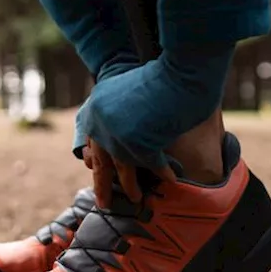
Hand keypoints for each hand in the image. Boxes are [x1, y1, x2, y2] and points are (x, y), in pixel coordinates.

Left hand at [73, 42, 233, 207]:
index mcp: (95, 109)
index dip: (97, 162)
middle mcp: (101, 124)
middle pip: (101, 162)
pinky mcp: (140, 143)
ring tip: (137, 198)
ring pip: (124, 168)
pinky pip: (151, 164)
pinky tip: (171, 180)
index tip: (97, 175)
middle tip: (103, 204)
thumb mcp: (127, 91)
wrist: (178, 68)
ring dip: (131, 186)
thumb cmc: (158, 75)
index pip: (92, 144)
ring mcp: (119, 135)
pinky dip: (163, 172)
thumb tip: (122, 141)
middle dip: (103, 185)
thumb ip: (118, 114)